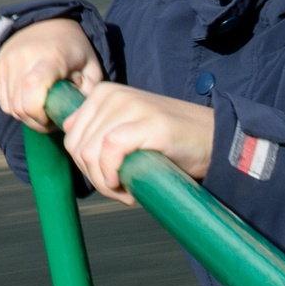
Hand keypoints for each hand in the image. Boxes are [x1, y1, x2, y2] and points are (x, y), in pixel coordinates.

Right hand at [0, 18, 103, 131]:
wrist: (49, 21)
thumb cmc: (74, 48)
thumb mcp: (91, 67)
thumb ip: (89, 93)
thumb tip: (79, 117)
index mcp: (50, 57)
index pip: (33, 88)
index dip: (40, 114)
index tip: (53, 118)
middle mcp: (23, 57)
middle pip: (20, 106)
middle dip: (36, 121)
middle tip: (51, 119)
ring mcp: (7, 61)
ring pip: (10, 107)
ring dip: (26, 117)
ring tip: (42, 110)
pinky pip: (3, 101)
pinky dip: (15, 108)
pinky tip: (30, 102)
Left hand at [61, 82, 214, 204]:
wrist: (214, 142)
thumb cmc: (169, 144)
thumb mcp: (127, 129)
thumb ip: (99, 131)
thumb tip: (70, 141)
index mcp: (104, 94)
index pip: (71, 136)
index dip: (85, 166)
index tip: (108, 179)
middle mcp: (113, 95)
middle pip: (77, 146)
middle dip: (94, 176)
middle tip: (119, 190)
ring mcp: (131, 106)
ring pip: (90, 151)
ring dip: (104, 182)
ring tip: (126, 191)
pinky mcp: (148, 122)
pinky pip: (110, 151)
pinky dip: (112, 176)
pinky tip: (127, 189)